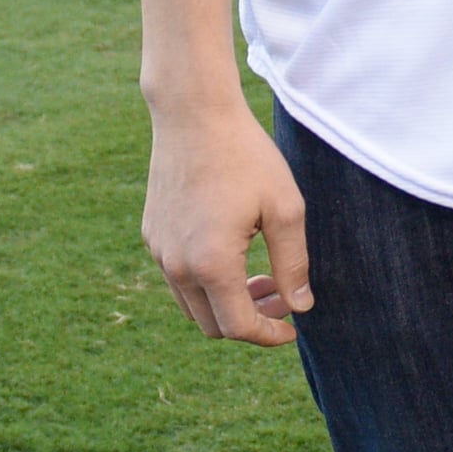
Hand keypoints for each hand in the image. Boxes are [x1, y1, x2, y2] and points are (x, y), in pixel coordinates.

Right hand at [141, 95, 310, 345]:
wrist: (193, 115)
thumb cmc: (246, 157)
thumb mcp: (284, 209)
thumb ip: (293, 264)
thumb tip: (300, 306)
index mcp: (211, 264)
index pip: (238, 327)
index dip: (268, 336)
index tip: (292, 329)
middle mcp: (177, 266)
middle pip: (213, 325)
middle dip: (251, 320)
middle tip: (281, 294)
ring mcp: (159, 251)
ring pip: (193, 305)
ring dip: (227, 302)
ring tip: (261, 275)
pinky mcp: (152, 235)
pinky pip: (178, 278)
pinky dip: (206, 282)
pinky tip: (234, 251)